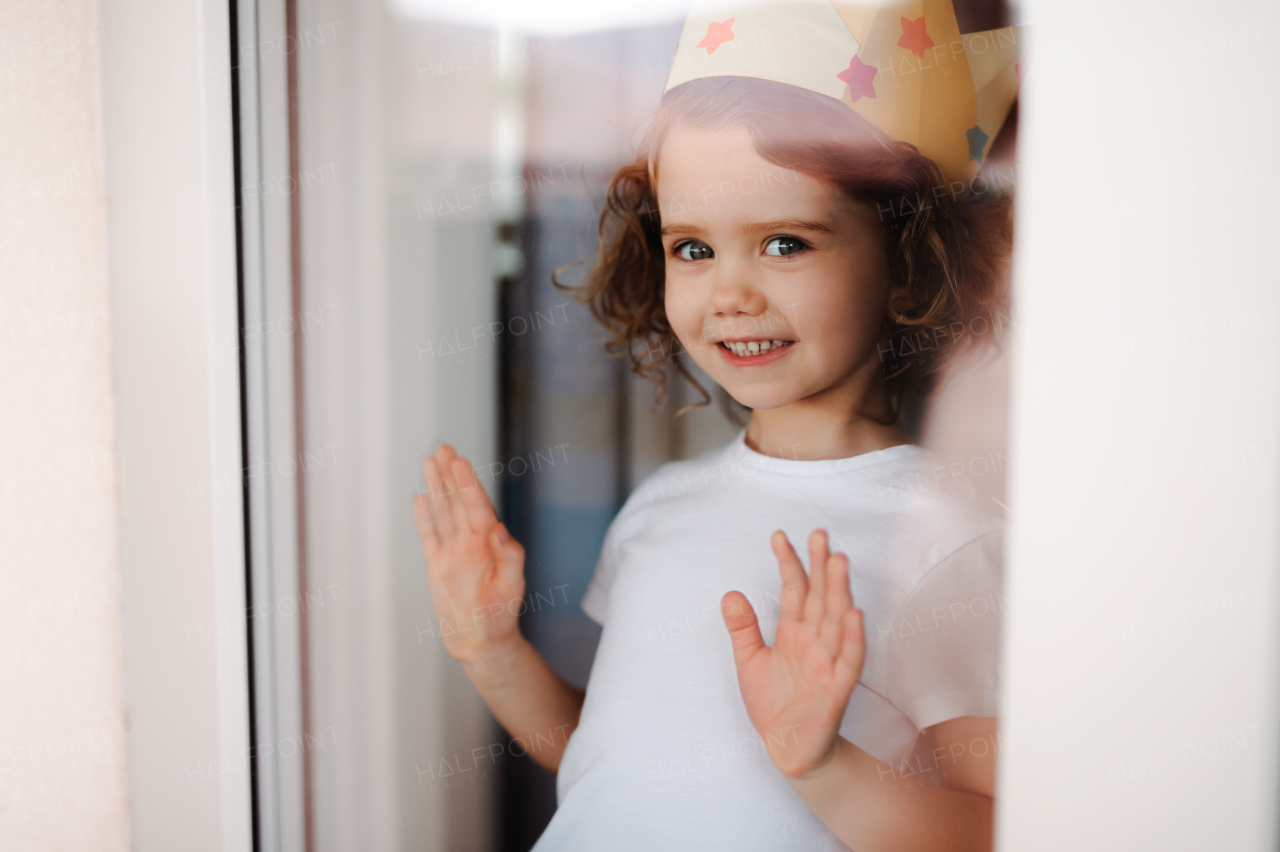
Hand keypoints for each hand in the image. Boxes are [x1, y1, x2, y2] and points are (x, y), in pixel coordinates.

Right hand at [413, 444, 525, 663]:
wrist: (481, 642)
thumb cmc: (501, 616)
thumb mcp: (511, 586)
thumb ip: (510, 556)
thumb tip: (499, 528)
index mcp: (489, 544)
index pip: (477, 506)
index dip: (468, 483)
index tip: (460, 462)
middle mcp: (470, 542)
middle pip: (459, 501)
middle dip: (451, 475)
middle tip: (444, 448)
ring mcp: (452, 552)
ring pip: (443, 512)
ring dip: (438, 487)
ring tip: (430, 462)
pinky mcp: (438, 565)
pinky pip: (429, 535)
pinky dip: (424, 517)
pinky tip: (421, 498)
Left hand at [721, 529, 865, 778]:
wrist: (789, 749)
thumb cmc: (775, 703)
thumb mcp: (749, 661)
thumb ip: (743, 629)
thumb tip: (730, 594)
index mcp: (793, 632)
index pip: (793, 589)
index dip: (788, 563)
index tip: (779, 536)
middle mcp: (813, 641)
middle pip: (819, 596)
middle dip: (819, 566)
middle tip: (819, 533)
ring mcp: (828, 661)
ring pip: (838, 620)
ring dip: (839, 591)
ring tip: (837, 561)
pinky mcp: (837, 688)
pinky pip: (849, 661)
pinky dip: (852, 638)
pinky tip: (853, 615)